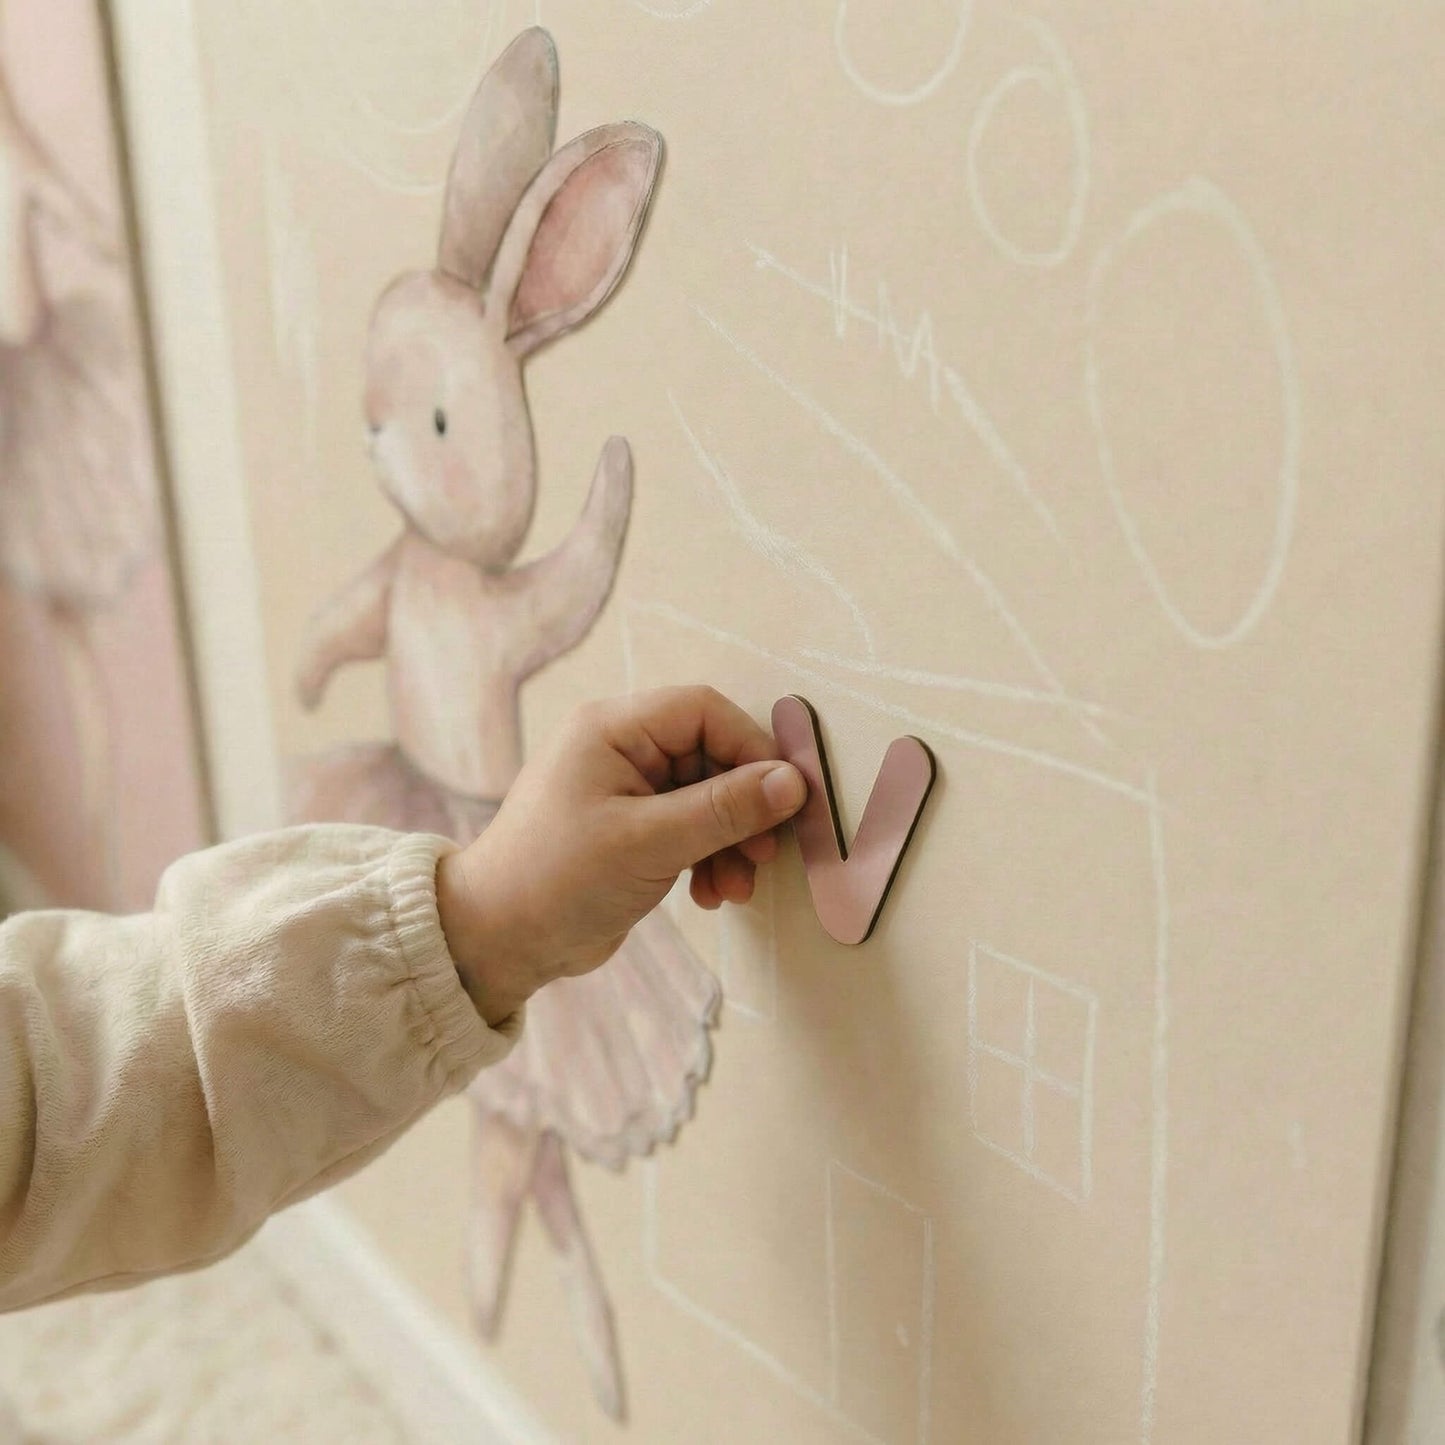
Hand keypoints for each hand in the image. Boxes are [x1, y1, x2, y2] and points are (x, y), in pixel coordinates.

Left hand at [435, 686, 806, 1024]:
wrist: (497, 943)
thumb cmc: (556, 880)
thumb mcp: (649, 842)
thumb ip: (725, 810)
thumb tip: (793, 782)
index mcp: (612, 729)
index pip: (703, 712)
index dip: (750, 749)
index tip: (781, 798)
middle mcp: (620, 750)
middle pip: (711, 755)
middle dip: (742, 808)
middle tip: (764, 853)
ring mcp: (626, 791)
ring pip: (707, 798)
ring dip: (730, 841)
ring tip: (734, 888)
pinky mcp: (631, 831)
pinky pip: (690, 829)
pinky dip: (709, 858)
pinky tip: (710, 895)